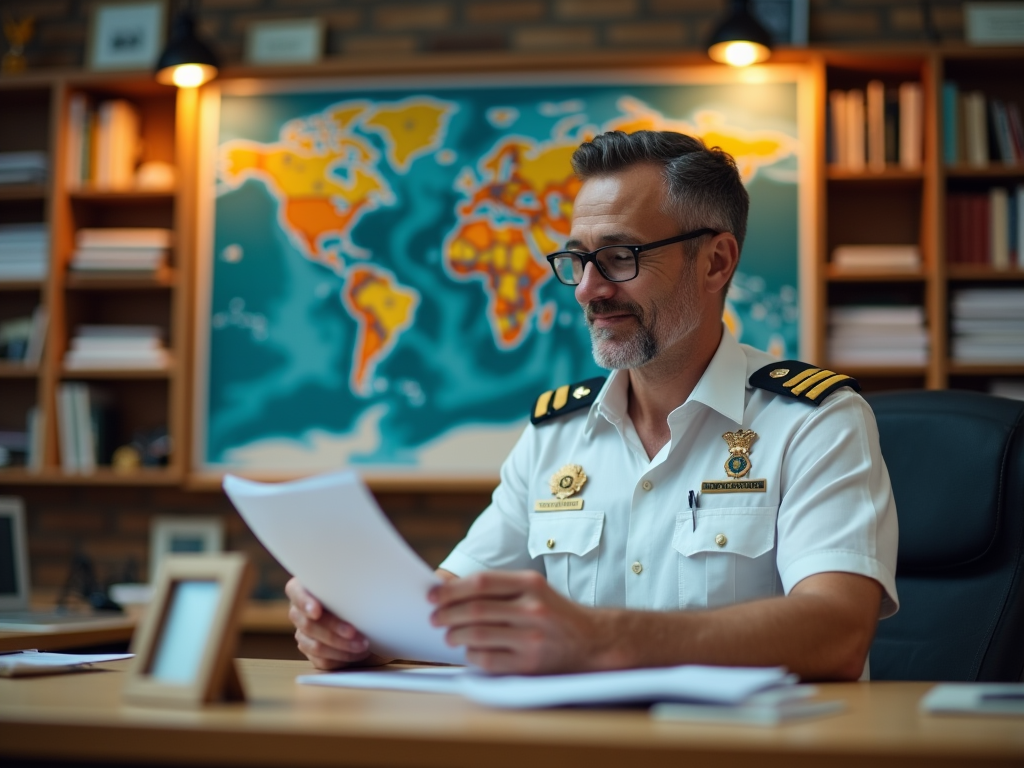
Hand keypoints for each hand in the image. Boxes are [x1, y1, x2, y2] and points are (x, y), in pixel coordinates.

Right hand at [285, 577, 386, 669]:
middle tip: (354, 632)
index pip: (296, 592)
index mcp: (304, 589)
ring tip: (363, 645)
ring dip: (341, 647)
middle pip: (308, 623)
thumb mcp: (356, 587)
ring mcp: (303, 634)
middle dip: (333, 629)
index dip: (305, 602)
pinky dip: (342, 658)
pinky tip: (358, 653)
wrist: (367, 619)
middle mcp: (300, 612)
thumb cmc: (360, 596)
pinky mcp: (313, 653)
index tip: (317, 611)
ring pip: (315, 645)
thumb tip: (360, 588)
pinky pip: (322, 660)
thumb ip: (350, 588)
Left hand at [428, 570, 609, 674]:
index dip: (452, 589)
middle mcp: (532, 609)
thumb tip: (451, 591)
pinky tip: (468, 651)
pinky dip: (471, 655)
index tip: (433, 595)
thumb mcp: (534, 588)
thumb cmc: (553, 612)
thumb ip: (499, 588)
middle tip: (435, 617)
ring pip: (477, 635)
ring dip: (454, 635)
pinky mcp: (529, 663)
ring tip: (449, 635)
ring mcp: (531, 638)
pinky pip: (487, 659)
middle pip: (475, 610)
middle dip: (447, 614)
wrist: (592, 640)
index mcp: (531, 583)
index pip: (481, 583)